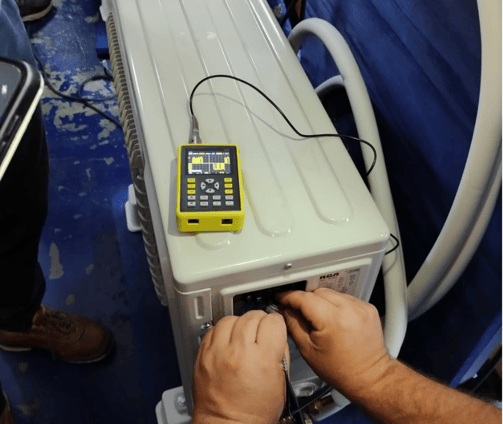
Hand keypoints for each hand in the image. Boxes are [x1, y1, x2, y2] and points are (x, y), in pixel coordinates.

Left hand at [192, 310, 287, 423]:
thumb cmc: (253, 412)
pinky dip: (223, 331)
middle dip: (260, 322)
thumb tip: (276, 335)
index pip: (273, 322)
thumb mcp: (281, 383)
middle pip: (252, 316)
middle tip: (260, 332)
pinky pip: (213, 329)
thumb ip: (280, 354)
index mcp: (262, 359)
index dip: (276, 323)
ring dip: (240, 324)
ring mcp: (218, 352)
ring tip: (243, 335)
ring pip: (231, 319)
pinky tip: (228, 340)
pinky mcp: (203, 354)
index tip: (275, 328)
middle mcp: (239, 352)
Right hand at [276, 289, 391, 398]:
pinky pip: (345, 298)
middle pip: (317, 291)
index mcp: (332, 320)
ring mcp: (360, 307)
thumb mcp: (308, 350)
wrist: (369, 377)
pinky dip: (336, 304)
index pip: (304, 298)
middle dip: (305, 299)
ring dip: (321, 300)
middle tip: (298, 311)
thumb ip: (293, 325)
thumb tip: (285, 309)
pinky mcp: (368, 308)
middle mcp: (349, 310)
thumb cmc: (340, 370)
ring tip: (319, 318)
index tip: (282, 297)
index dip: (289, 296)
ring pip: (331, 292)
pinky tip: (334, 318)